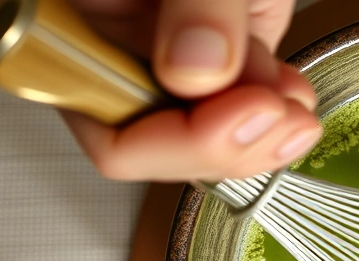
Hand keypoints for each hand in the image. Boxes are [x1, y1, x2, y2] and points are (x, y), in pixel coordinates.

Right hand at [0, 0, 320, 181]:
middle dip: (228, 140)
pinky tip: (291, 94)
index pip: (107, 129)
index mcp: (66, 22)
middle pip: (157, 147)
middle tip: (280, 112)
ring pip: (200, 142)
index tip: (242, 112)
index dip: (175, 140)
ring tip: (292, 99)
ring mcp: (157, 64)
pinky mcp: (204, 66)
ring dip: (259, 132)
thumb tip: (196, 69)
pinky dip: (270, 115)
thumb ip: (197, 3)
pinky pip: (231, 118)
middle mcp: (106, 52)